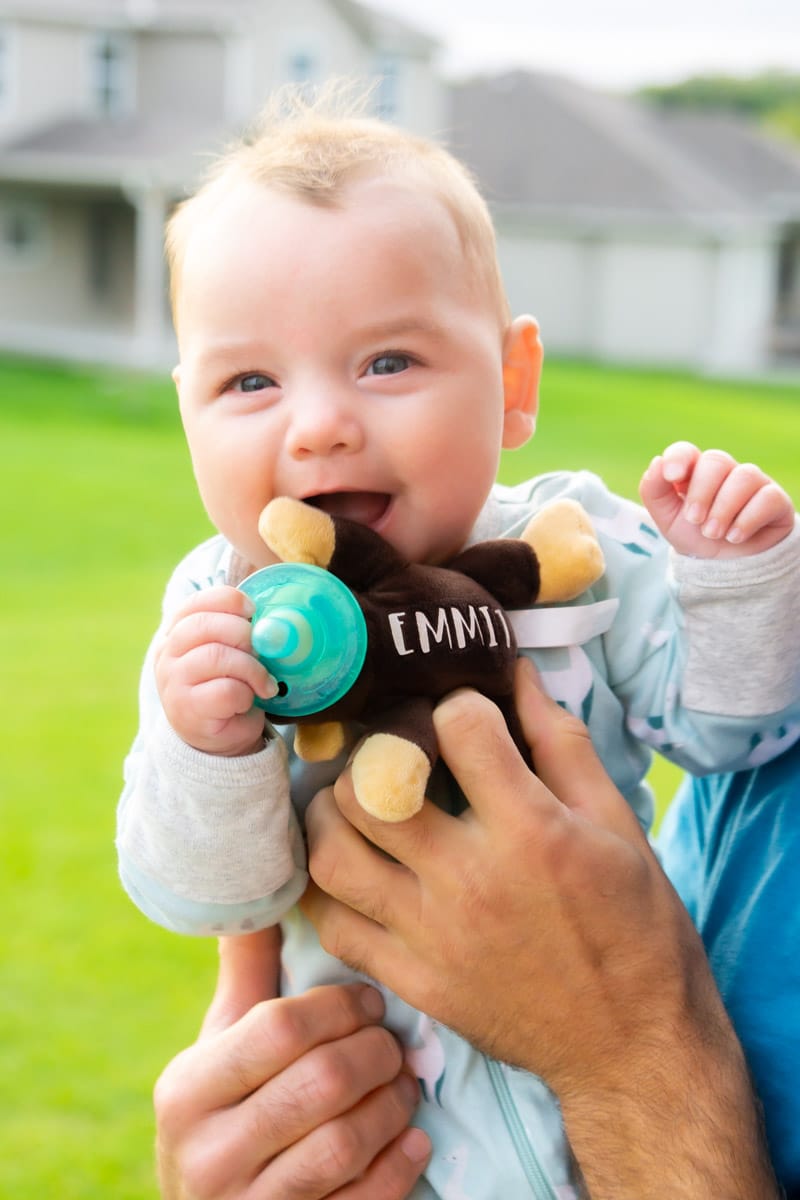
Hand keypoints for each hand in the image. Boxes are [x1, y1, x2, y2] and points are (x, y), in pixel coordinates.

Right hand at [154, 585, 274, 755]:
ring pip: (217, 656)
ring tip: (264, 682)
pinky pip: (226, 690)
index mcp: (176, 631)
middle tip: (261, 650)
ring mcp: (174, 681)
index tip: (252, 611)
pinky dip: (246, 694)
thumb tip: (268, 621)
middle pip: (205, 625)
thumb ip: (237, 630)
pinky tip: (248, 701)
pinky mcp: (188, 708)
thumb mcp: (228, 651)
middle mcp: (167, 653)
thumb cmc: (226, 685)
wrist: (217, 736)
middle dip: (243, 633)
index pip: (196, 603)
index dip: (228, 601)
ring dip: (252, 668)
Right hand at [154, 929, 430, 1199]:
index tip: (369, 1000)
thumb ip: (245, 975)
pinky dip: (399, 1166)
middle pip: (322, 1082)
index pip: (279, 1027)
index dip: (339, 1007)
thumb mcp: (219, 1050)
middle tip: (394, 1043)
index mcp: (188, 1089)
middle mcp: (206, 1153)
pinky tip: (413, 1140)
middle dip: (375, 1054)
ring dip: (393, 1106)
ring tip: (405, 1085)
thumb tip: (259, 881)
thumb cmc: (225, 1115)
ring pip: (345, 1142)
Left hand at [302, 661, 778, 1198]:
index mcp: (531, 832)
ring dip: (331, 815)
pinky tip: (351, 866)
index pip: (458, 726)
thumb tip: (519, 674)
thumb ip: (561, 743)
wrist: (632, 1045)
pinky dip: (327, 889)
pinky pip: (336, 926)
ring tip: (355, 801)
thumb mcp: (617, 823)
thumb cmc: (635, 927)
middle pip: (370, 784)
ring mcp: (433, 937)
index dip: (459, 704)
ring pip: (333, 854)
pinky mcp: (414, 982)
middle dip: (374, 749)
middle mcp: (470, 880)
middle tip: (390, 751)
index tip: (467, 719)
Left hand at [639, 441, 793, 557]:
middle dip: (702, 492)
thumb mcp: (667, 519)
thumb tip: (657, 461)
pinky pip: (767, 497)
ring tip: (713, 534)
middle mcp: (724, 471)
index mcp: (694, 472)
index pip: (686, 451)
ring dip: (724, 509)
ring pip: (743, 476)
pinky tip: (735, 536)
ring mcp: (752, 482)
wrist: (725, 566)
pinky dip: (747, 519)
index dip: (679, 458)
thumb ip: (654, 491)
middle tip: (694, 520)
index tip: (672, 476)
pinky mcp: (774, 499)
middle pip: (716, 460)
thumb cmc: (695, 536)